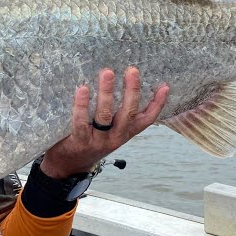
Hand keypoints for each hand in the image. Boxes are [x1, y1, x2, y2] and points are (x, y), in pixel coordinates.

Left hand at [40, 67, 168, 178]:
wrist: (71, 164)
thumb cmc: (92, 138)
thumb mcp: (110, 128)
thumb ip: (117, 111)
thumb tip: (118, 79)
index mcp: (126, 131)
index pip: (147, 119)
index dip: (158, 104)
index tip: (165, 87)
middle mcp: (116, 136)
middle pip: (128, 113)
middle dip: (132, 90)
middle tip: (132, 70)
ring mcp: (99, 140)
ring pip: (105, 116)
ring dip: (106, 93)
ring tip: (108, 73)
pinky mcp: (81, 142)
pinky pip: (81, 122)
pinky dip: (81, 106)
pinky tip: (83, 90)